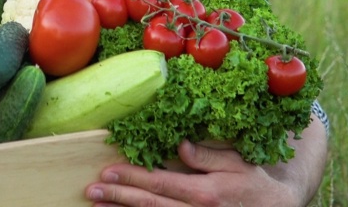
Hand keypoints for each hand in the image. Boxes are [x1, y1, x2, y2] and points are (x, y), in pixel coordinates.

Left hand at [85, 141, 306, 206]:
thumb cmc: (255, 184)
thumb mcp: (237, 164)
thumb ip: (208, 155)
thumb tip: (180, 145)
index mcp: (205, 193)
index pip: (160, 183)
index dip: (132, 176)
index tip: (107, 170)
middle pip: (150, 205)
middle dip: (118, 196)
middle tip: (92, 189)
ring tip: (98, 205)